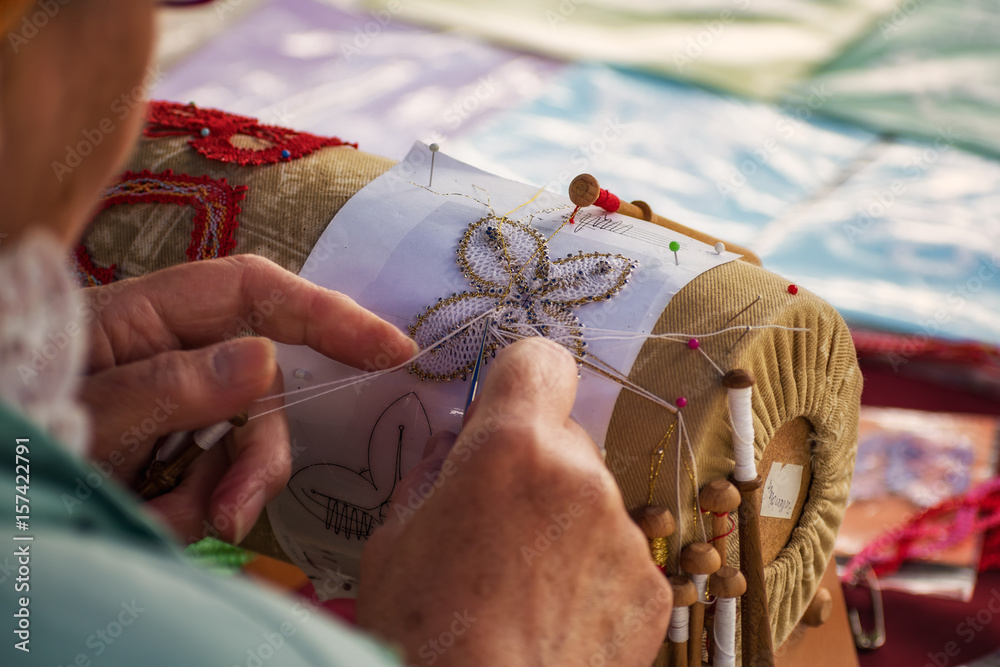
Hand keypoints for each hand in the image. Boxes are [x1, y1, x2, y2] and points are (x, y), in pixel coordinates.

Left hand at [79, 255, 416, 543]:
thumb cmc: (19, 425)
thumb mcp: (91, 414)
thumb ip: (174, 387)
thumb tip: (265, 360)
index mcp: (146, 317)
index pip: (256, 293)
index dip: (329, 313)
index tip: (393, 349)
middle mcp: (170, 353)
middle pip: (261, 384)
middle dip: (257, 450)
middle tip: (236, 511)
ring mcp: (173, 402)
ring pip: (243, 439)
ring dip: (220, 489)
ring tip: (170, 523)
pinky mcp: (170, 446)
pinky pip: (214, 474)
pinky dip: (194, 505)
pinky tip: (152, 518)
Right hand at [357, 337, 670, 665]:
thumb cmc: (421, 633)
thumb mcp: (394, 539)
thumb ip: (432, 474)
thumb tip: (454, 448)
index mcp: (511, 448)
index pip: (539, 361)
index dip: (520, 382)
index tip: (503, 413)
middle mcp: (581, 476)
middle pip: (564, 438)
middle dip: (534, 467)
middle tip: (495, 527)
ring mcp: (624, 533)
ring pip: (592, 499)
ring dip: (564, 524)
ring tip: (522, 588)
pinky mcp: (651, 587)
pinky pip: (618, 555)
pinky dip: (591, 575)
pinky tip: (553, 618)